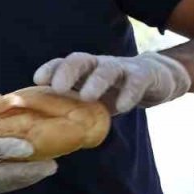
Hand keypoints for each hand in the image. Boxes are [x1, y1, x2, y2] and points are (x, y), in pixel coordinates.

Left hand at [33, 51, 190, 114]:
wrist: (155, 79)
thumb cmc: (113, 92)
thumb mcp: (92, 100)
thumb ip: (73, 109)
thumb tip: (45, 134)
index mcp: (82, 70)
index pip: (61, 63)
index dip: (50, 69)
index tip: (38, 80)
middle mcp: (98, 64)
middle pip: (80, 60)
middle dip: (67, 71)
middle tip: (58, 87)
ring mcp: (121, 68)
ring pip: (107, 69)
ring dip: (96, 81)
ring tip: (87, 97)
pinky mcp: (144, 75)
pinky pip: (136, 82)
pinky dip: (128, 93)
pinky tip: (122, 107)